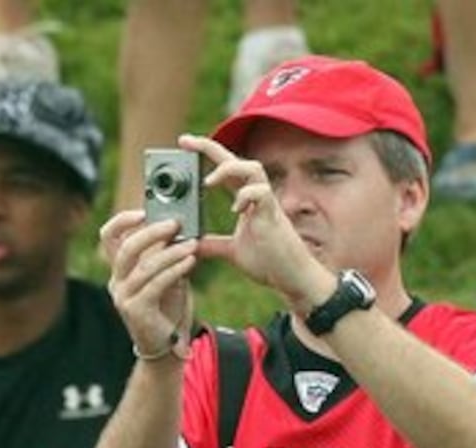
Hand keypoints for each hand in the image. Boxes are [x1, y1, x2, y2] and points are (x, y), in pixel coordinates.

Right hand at [99, 209, 198, 355]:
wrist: (167, 347)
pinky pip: (155, 284)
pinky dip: (174, 270)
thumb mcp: (167, 277)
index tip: (143, 211)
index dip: (123, 221)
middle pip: (127, 249)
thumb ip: (166, 256)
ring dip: (171, 252)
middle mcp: (117, 282)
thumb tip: (179, 229)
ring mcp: (124, 298)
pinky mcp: (136, 310)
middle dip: (152, 233)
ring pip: (144, 267)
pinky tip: (190, 261)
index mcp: (120, 271)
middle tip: (175, 224)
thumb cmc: (167, 310)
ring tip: (192, 244)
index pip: (109, 237)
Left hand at [179, 134, 326, 307]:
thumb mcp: (231, 252)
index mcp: (245, 200)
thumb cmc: (268, 261)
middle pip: (236, 159)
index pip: (225, 168)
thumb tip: (189, 244)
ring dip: (228, 169)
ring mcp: (266, 203)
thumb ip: (211, 245)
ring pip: (252, 168)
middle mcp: (256, 195)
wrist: (291, 277)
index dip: (206, 152)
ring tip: (208, 182)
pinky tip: (235, 209)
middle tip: (185, 141)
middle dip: (209, 147)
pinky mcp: (273, 215)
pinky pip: (262, 193)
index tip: (184, 142)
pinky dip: (247, 196)